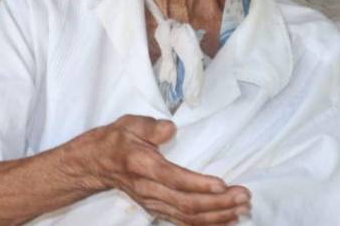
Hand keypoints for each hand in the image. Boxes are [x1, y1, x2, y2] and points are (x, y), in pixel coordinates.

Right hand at [91, 115, 251, 224]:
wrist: (95, 164)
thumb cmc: (116, 140)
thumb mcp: (129, 124)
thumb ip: (150, 126)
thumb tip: (171, 129)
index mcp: (142, 165)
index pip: (173, 179)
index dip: (198, 184)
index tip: (222, 184)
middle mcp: (148, 189)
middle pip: (185, 203)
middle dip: (218, 203)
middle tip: (244, 196)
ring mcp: (153, 203)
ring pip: (187, 217)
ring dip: (217, 216)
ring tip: (242, 209)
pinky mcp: (157, 209)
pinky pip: (184, 222)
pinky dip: (207, 224)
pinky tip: (227, 221)